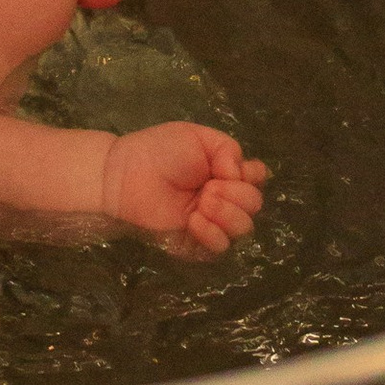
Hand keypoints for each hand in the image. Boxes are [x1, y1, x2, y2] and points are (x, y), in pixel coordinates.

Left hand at [102, 121, 267, 259]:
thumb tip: (241, 174)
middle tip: (209, 187)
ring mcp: (212, 222)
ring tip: (203, 202)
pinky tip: (193, 220)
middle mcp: (224, 197)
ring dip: (227, 214)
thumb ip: (228, 150)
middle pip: (254, 204)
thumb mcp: (198, 136)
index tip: (234, 171)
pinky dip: (212, 233)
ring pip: (244, 228)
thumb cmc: (161, 151)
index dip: (252, 175)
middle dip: (237, 195)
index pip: (257, 178)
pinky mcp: (196, 244)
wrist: (128, 176)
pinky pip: (221, 248)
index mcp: (225, 171)